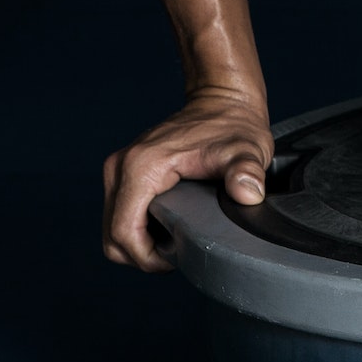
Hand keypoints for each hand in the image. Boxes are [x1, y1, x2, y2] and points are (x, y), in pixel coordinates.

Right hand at [102, 87, 272, 271]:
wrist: (222, 101)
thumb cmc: (234, 126)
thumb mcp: (246, 151)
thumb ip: (247, 172)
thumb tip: (249, 194)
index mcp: (141, 167)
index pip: (123, 232)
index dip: (147, 258)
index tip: (176, 260)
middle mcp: (121, 167)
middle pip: (113, 235)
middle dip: (142, 255)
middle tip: (179, 255)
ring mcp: (119, 169)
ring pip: (113, 228)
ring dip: (139, 244)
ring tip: (175, 243)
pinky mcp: (124, 172)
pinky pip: (120, 214)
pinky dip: (139, 230)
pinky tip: (168, 228)